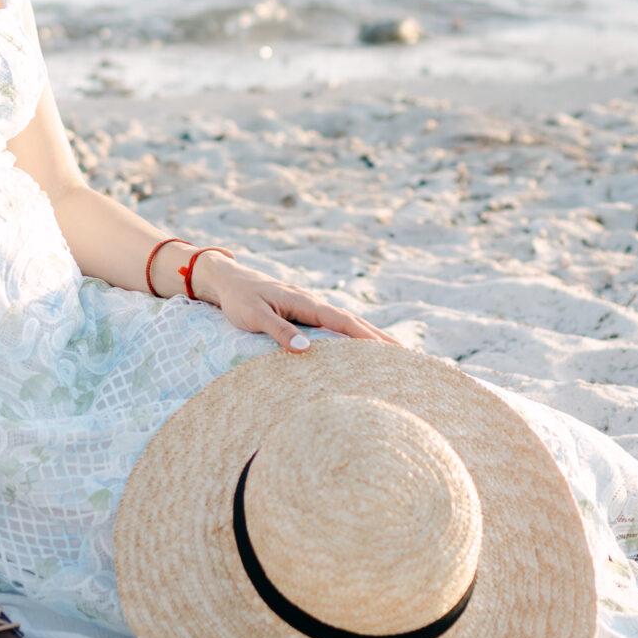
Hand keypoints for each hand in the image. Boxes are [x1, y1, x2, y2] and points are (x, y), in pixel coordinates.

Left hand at [192, 253, 397, 353]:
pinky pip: (334, 325)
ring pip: (346, 322)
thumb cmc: (239, 300)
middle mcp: (313, 303)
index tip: (391, 350)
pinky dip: (352, 334)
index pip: (343, 321)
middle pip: (353, 321)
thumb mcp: (254, 316)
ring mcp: (311, 307)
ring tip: (394, 354)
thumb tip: (304, 349)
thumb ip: (278, 331)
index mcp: (306, 302)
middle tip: (408, 356)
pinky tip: (360, 347)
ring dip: (369, 336)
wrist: (229, 281)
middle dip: (379, 338)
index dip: (367, 336)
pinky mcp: (305, 312)